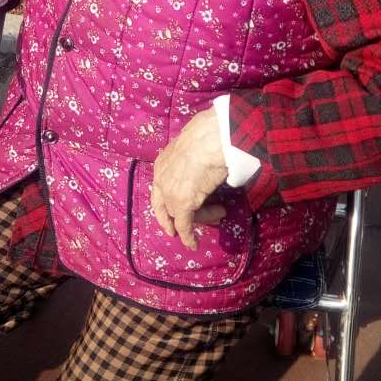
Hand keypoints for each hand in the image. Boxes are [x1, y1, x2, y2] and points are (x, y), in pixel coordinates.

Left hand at [151, 109, 229, 249]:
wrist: (211, 138)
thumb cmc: (208, 136)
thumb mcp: (194, 146)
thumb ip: (194, 157)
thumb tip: (207, 158)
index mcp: (162, 162)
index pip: (160, 187)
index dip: (166, 200)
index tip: (174, 209)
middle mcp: (161, 178)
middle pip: (166, 204)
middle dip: (174, 217)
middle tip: (185, 226)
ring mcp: (169, 193)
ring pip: (181, 214)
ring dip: (201, 217)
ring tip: (220, 212)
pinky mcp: (182, 205)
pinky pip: (184, 226)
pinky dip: (189, 236)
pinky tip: (194, 244)